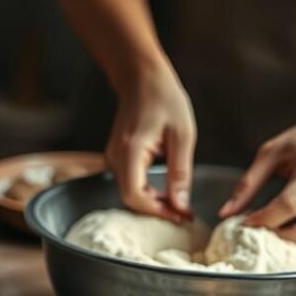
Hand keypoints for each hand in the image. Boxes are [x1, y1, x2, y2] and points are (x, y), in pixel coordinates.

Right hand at [106, 64, 195, 221]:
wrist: (141, 79)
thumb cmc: (163, 99)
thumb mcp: (182, 135)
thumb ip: (181, 172)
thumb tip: (181, 205)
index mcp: (131, 151)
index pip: (134, 196)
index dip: (156, 211)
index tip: (180, 216)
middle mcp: (116, 157)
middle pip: (130, 199)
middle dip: (156, 211)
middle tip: (183, 214)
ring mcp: (113, 158)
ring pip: (129, 194)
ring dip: (152, 203)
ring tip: (177, 205)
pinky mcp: (116, 158)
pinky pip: (129, 183)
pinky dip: (146, 193)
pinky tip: (164, 191)